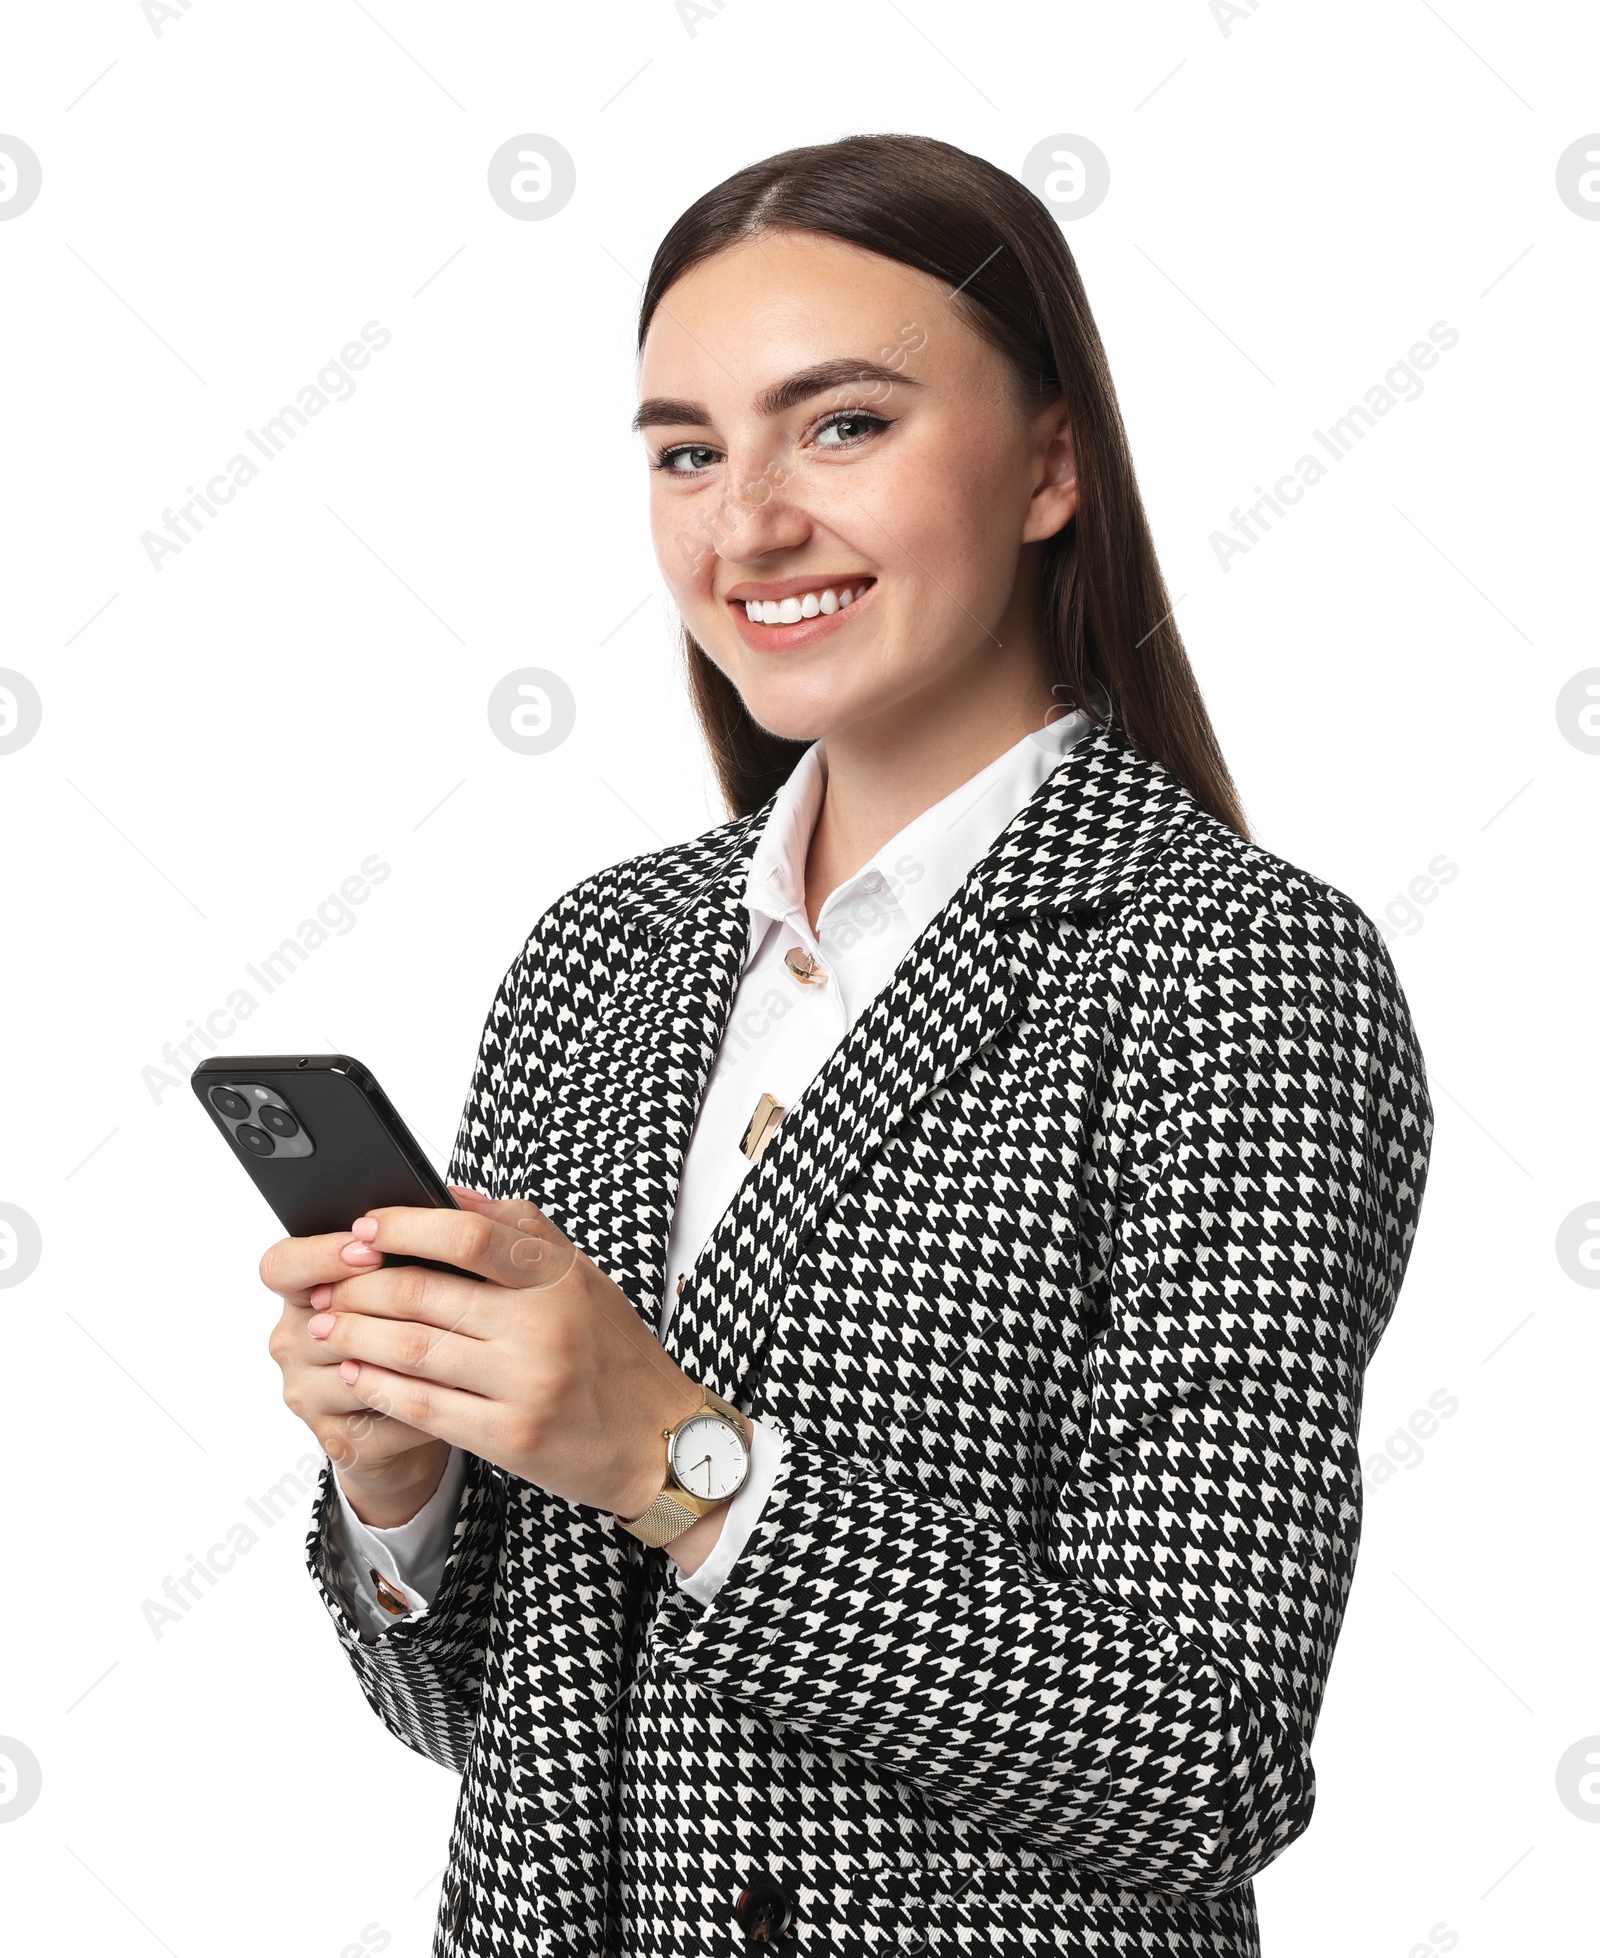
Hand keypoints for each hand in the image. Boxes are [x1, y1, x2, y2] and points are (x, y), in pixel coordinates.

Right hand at [261, 1227, 450, 1527]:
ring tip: (464, 1345)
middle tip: (431, 1294)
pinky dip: (426, 1404)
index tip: (368, 1248)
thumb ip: (419, 1242)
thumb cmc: (419, 1331)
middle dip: (380, 1307)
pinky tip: (460, 1394)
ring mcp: (307, 1392)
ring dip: (412, 1359)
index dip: (319, 1256)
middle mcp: (293, 1340)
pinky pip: (383, 1415)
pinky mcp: (337, 1439)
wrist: (423, 1414)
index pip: (281, 1265)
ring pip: (355, 1370)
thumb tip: (453, 1201)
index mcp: (303, 1290)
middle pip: (321, 1318)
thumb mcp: (414, 1280)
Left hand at [302, 1189, 706, 1524]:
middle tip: (322, 1286)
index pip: (467, 1235)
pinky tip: (355, 1373)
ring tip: (323, 1326)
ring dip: (354, 1335)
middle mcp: (543, 1325)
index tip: (363, 1229)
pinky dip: (378, 1386)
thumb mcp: (583, 1277)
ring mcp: (526, 1383)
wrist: (660, 1439)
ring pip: (412, 1350)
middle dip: (358, 1288)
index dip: (404, 1228)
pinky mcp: (511, 1436)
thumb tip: (450, 1195)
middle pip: (423, 1294)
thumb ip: (522, 1231)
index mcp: (559, 1277)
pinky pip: (423, 1406)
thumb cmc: (613, 1352)